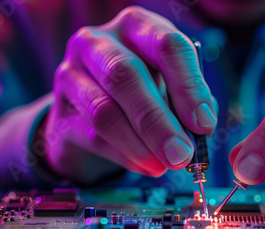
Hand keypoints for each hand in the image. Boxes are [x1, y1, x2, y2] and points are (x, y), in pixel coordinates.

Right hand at [39, 6, 215, 182]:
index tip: (204, 124)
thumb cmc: (142, 89)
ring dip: (141, 145)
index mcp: (136, 27)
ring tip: (165, 165)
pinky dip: (126, 156)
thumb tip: (200, 128)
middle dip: (159, 122)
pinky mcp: (60, 113)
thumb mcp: (169, 84)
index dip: (189, 87)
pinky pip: (94, 138)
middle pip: (126, 76)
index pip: (166, 46)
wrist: (90, 109)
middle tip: (182, 154)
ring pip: (105, 112)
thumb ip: (186, 101)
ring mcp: (71, 75)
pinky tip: (147, 166)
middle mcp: (98, 42)